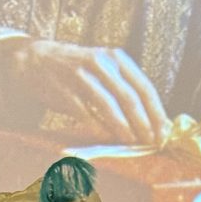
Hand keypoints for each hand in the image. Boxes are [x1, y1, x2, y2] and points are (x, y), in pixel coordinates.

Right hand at [9, 40, 170, 142]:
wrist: (37, 60)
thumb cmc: (81, 72)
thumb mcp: (106, 71)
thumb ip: (128, 91)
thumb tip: (157, 123)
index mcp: (117, 58)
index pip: (144, 87)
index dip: (156, 113)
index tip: (163, 134)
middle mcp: (101, 63)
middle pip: (129, 97)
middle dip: (143, 124)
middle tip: (151, 143)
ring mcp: (80, 75)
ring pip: (108, 105)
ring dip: (123, 128)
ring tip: (132, 143)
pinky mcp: (63, 90)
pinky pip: (85, 113)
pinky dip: (98, 128)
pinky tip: (107, 139)